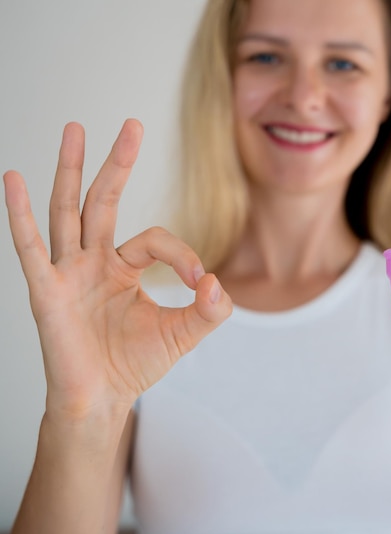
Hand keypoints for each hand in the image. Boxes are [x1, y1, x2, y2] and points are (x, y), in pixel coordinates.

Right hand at [3, 120, 231, 419]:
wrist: (104, 399)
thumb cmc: (136, 364)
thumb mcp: (184, 333)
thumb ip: (209, 310)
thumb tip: (217, 281)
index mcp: (125, 268)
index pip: (155, 239)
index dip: (182, 254)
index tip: (200, 282)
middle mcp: (94, 262)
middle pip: (104, 201)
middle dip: (118, 163)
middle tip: (132, 124)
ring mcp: (68, 272)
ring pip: (68, 211)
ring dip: (71, 169)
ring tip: (75, 128)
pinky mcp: (46, 290)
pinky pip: (30, 247)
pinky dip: (20, 214)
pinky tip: (14, 178)